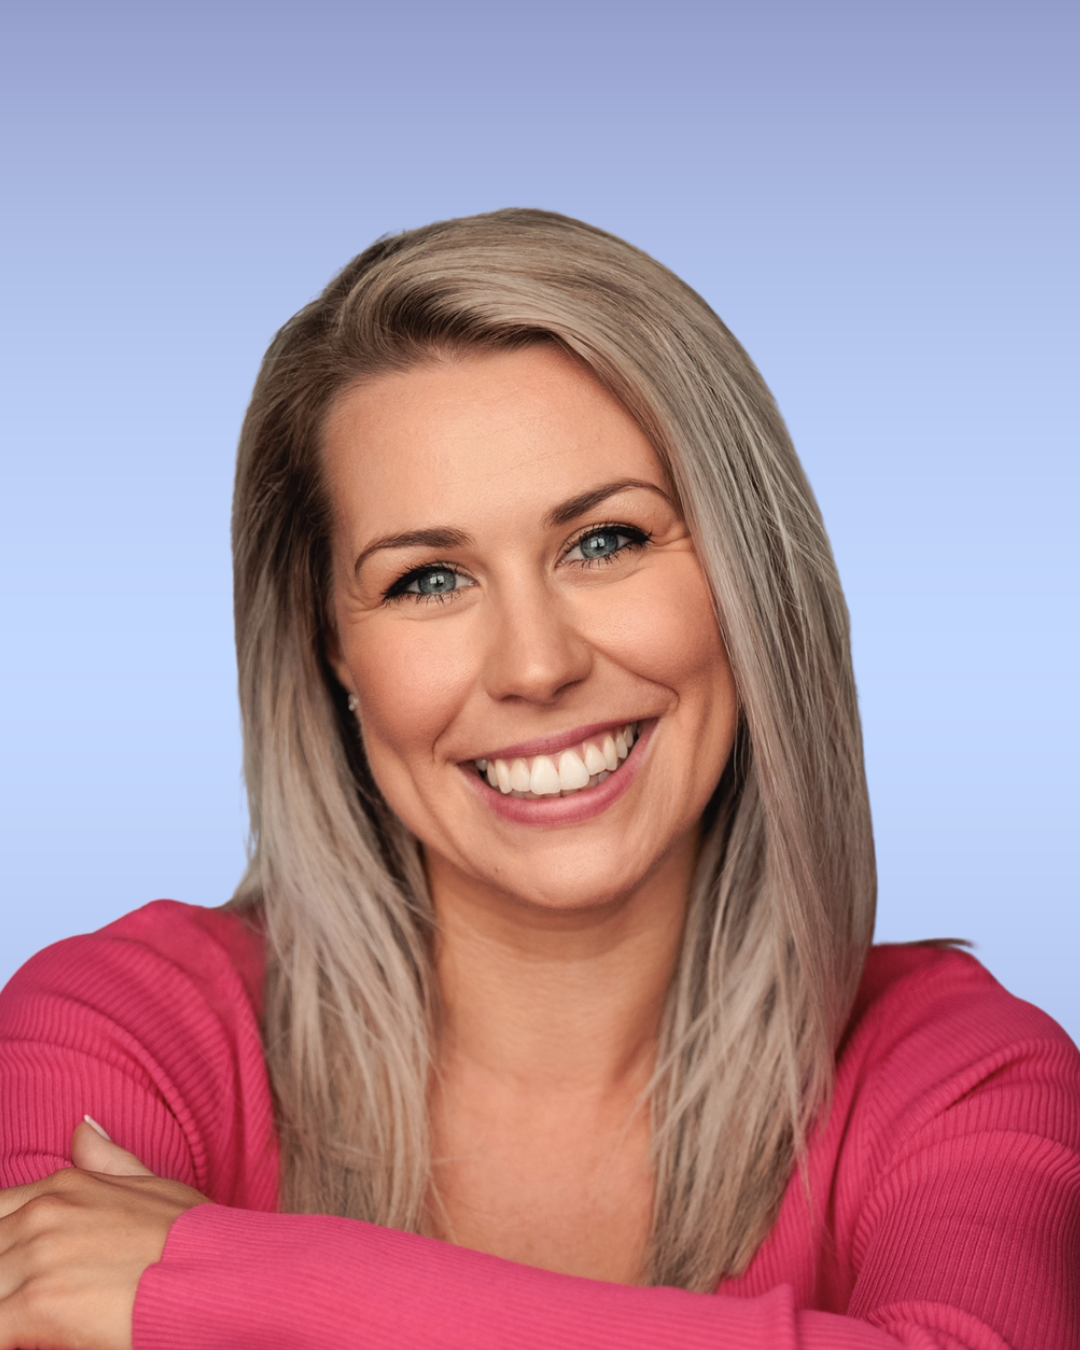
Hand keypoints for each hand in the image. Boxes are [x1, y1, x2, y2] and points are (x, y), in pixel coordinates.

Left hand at [0, 1119, 209, 1349]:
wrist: (220, 1272)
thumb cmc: (195, 1237)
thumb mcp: (153, 1184)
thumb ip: (109, 1159)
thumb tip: (82, 1127)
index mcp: (62, 1187)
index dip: (4, 1249)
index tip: (16, 1275)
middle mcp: (42, 1214)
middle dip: (2, 1281)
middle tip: (19, 1299)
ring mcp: (36, 1256)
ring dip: (3, 1304)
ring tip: (24, 1323)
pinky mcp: (34, 1304)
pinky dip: (4, 1337)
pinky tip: (23, 1340)